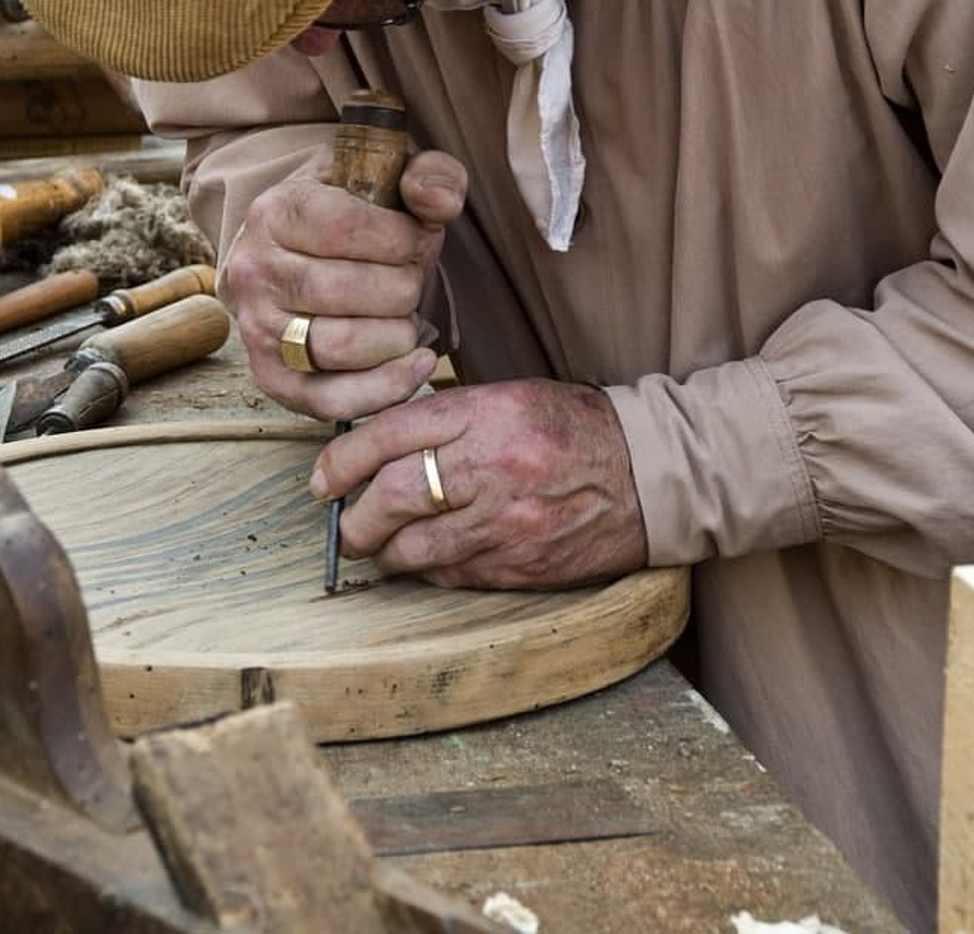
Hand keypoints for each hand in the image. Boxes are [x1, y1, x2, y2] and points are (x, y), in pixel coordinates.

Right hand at [217, 150, 466, 420]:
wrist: (294, 258)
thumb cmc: (353, 221)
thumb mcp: (388, 179)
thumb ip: (429, 176)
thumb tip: (441, 203)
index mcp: (276, 212)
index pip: (345, 228)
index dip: (401, 239)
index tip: (417, 241)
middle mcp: (255, 272)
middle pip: (346, 290)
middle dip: (403, 289)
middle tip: (411, 284)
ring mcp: (258, 330)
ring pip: (340, 346)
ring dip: (397, 336)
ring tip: (407, 319)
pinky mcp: (275, 380)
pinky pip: (331, 400)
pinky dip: (385, 388)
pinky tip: (417, 362)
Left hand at [310, 379, 648, 588]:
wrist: (650, 475)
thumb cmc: (573, 430)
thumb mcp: (509, 398)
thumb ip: (446, 418)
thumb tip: (375, 443)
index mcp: (487, 413)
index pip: (390, 434)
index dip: (342, 460)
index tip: (323, 479)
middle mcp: (492, 467)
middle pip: (391, 496)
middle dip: (354, 517)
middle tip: (345, 523)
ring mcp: (506, 522)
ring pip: (413, 547)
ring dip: (384, 551)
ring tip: (379, 545)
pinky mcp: (519, 565)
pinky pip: (449, 575)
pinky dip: (426, 569)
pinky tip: (427, 558)